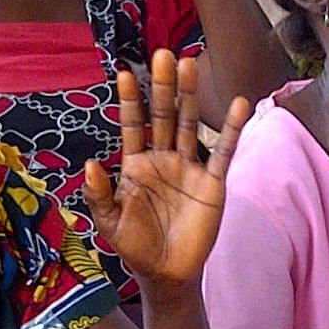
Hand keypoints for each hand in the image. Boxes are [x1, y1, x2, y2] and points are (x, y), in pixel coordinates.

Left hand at [81, 51, 249, 287]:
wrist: (167, 274)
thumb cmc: (135, 247)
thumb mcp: (110, 223)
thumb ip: (98, 194)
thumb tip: (90, 164)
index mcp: (136, 165)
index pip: (132, 125)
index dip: (129, 100)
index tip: (125, 73)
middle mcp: (162, 159)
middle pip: (163, 115)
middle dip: (162, 86)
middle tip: (162, 55)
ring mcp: (188, 168)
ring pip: (189, 124)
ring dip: (189, 96)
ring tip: (189, 64)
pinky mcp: (212, 182)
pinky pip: (223, 151)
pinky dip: (231, 128)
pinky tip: (239, 104)